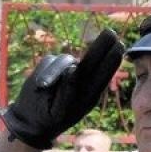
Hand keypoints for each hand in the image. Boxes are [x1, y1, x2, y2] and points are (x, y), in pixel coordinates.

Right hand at [1, 28, 123, 149]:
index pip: (103, 73)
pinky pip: (49, 61)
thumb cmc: (48, 118)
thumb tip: (72, 69)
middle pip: (93, 59)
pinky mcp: (51, 66)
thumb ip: (67, 92)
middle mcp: (81, 79)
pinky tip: (40, 86)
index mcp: (90, 92)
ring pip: (65, 60)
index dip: (111, 60)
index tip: (119, 46)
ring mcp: (65, 71)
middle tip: (111, 32)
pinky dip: (44, 72)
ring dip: (53, 71)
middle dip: (101, 45)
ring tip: (42, 86)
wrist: (30, 119)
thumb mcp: (59, 110)